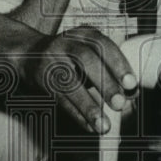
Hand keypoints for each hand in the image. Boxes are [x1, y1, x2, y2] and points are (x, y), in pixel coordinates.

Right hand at [21, 25, 136, 132]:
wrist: (28, 54)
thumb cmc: (69, 56)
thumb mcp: (89, 53)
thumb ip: (110, 70)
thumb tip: (132, 93)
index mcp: (83, 34)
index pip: (103, 45)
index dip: (118, 64)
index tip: (131, 84)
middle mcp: (66, 43)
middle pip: (86, 60)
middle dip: (105, 83)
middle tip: (119, 103)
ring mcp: (51, 60)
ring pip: (70, 83)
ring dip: (89, 106)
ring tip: (104, 125)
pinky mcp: (41, 79)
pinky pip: (60, 99)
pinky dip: (76, 114)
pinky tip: (90, 126)